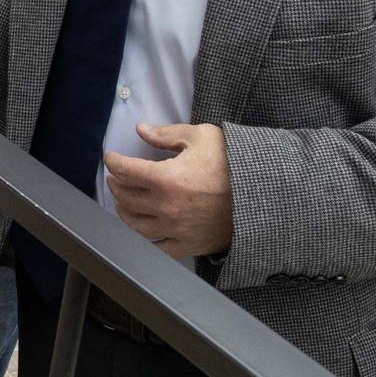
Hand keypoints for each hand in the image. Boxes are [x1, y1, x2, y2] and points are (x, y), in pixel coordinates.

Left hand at [103, 122, 234, 257]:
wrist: (265, 195)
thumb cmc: (233, 163)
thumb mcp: (201, 137)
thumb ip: (166, 134)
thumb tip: (141, 130)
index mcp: (165, 178)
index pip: (126, 170)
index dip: (113, 162)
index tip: (110, 158)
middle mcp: (165, 206)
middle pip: (126, 197)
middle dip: (117, 185)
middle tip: (116, 179)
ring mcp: (175, 229)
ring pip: (135, 224)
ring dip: (124, 211)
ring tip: (123, 203)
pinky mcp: (187, 245)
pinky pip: (157, 247)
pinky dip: (144, 238)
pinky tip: (142, 229)